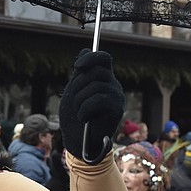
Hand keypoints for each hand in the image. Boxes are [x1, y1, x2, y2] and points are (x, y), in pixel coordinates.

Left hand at [58, 49, 124, 163]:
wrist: (77, 140)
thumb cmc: (74, 117)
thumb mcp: (74, 91)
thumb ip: (80, 73)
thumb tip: (86, 50)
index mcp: (103, 78)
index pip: (103, 58)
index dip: (91, 58)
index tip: (77, 66)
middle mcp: (113, 85)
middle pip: (96, 71)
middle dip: (78, 85)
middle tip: (75, 102)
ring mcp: (116, 96)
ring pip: (95, 86)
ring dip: (79, 101)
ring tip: (80, 112)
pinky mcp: (117, 109)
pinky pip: (98, 100)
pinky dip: (84, 110)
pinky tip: (84, 118)